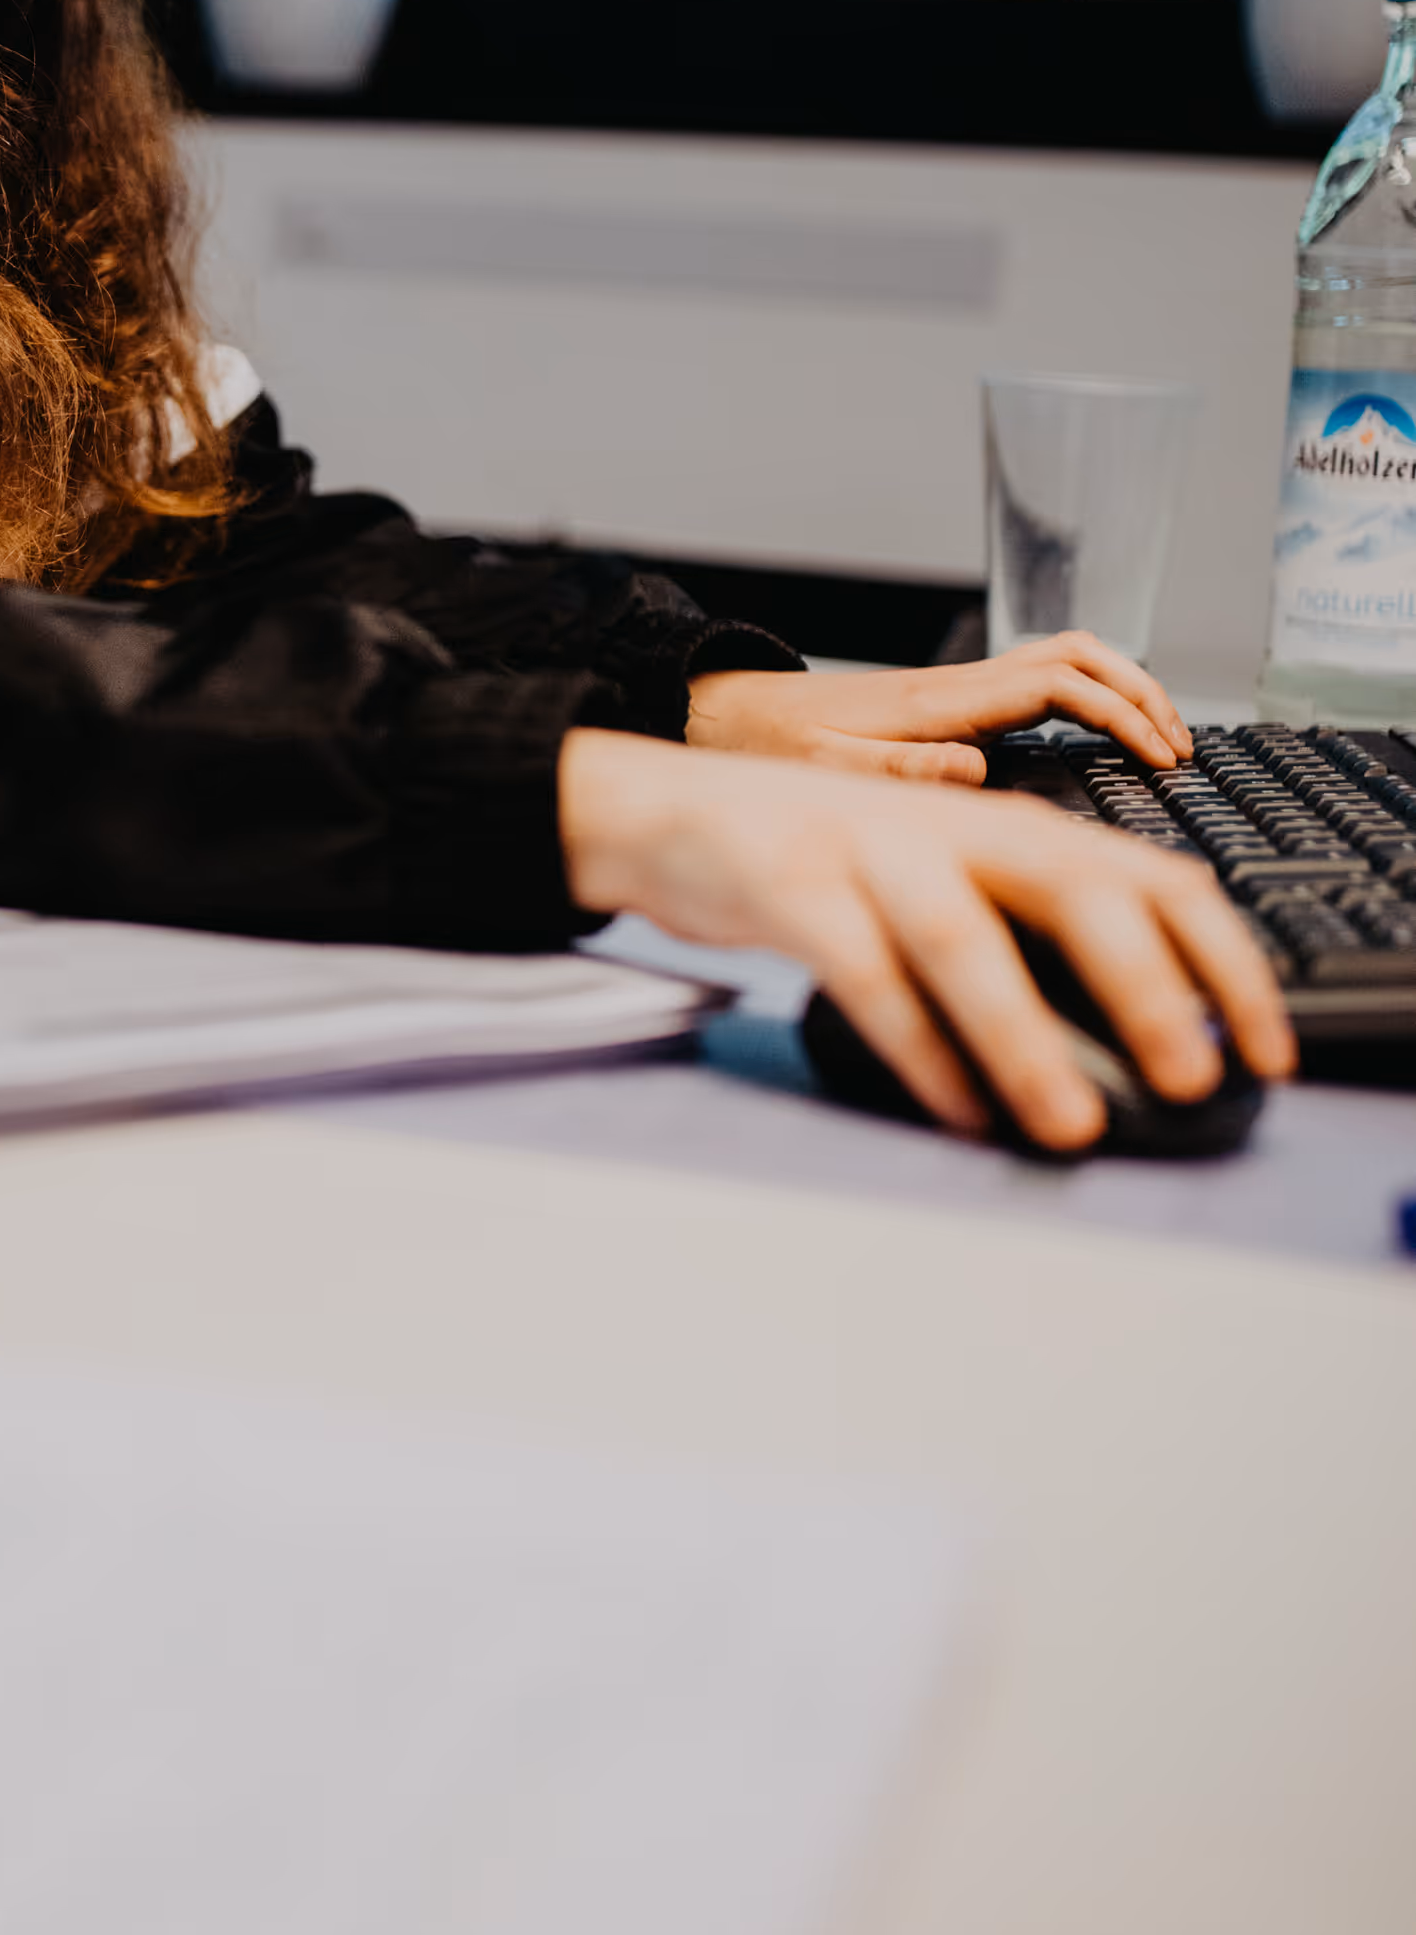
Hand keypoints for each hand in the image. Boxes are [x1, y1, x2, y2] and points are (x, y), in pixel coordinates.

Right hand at [558, 729, 1293, 1150]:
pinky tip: (951, 1105)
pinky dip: (914, 1045)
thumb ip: (1030, 939)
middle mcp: (953, 829)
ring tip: (1066, 1123)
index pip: (1152, 879)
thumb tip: (1135, 1046)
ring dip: (1023, 1037)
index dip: (1221, 961)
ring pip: (964, 939)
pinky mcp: (792, 887)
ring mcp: (869, 851)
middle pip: (1077, 892)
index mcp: (1012, 829)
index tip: (1263, 1045)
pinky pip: (864, 972)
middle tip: (1191, 1073)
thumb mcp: (946, 879)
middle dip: (1147, 985)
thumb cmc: (824, 860)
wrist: (672, 811)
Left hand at [686, 632, 1191, 785]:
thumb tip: (979, 771)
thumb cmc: (769, 750)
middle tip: (1180, 747)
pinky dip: (1088, 697)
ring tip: (1161, 740)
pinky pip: (1039, 683)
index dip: (1121, 716)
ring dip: (1120, 687)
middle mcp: (958, 686)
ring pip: (1063, 658)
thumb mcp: (826, 773)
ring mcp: (958, 690)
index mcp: (941, 704)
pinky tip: (1102, 740)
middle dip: (1140, 690)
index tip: (1160, 760)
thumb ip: (901, 773)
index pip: (1058, 684)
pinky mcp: (951, 703)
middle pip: (1077, 653)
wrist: (726, 719)